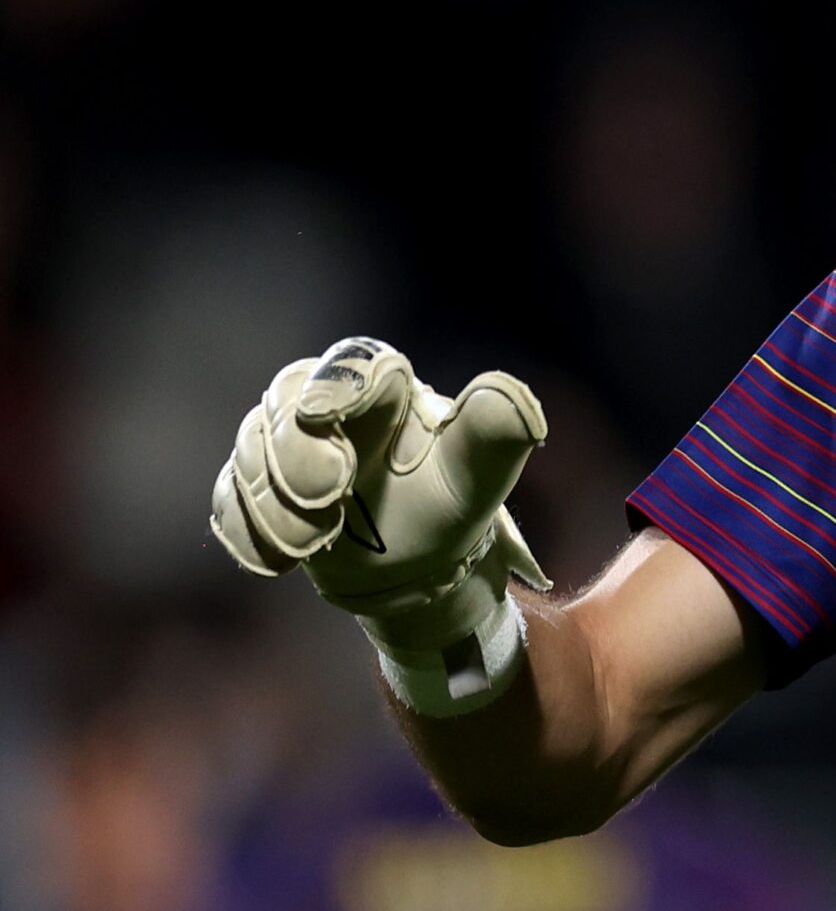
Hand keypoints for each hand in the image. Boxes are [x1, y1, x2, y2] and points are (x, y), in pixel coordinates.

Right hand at [210, 337, 550, 654]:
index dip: (337, 381)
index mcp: (386, 390)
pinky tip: (278, 560)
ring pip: (253, 448)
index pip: (354, 361)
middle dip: (294, 450)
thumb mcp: (481, 475)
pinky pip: (231, 496)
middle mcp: (328, 405)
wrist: (416, 566)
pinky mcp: (259, 488)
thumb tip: (512, 399)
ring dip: (273, 499)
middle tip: (325, 498)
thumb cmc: (452, 505)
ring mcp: (285, 446)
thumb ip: (495, 434)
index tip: (323, 413)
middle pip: (285, 400)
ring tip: (313, 543)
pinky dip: (248, 528)